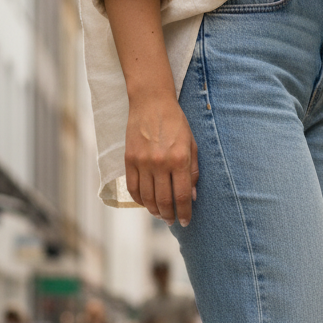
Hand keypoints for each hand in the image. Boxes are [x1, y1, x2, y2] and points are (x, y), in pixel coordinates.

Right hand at [125, 92, 198, 225]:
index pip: (182, 196)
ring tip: (159, 214)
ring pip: (147, 198)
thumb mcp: (192, 145)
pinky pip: (132, 188)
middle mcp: (161, 163)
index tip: (186, 221)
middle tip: (171, 221)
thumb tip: (192, 197)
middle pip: (164, 201)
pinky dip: (139, 200)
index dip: (184, 213)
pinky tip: (145, 203)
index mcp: (179, 160)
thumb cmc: (176, 123)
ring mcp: (143, 162)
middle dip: (169, 216)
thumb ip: (193, 171)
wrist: (151, 102)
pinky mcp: (129, 159)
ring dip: (154, 211)